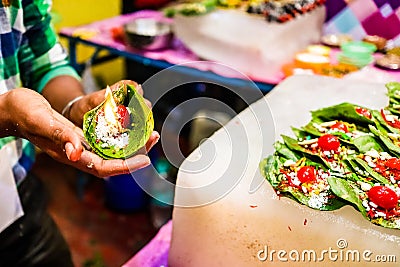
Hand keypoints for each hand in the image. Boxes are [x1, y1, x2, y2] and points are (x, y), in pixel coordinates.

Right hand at [3, 88, 158, 177]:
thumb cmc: (24, 113)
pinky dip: (121, 134)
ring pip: (112, 150)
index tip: (145, 160)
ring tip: (150, 133)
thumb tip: (76, 153)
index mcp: (69, 154)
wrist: (14, 109)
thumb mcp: (41, 120)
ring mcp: (81, 144)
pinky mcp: (82, 133)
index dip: (125, 167)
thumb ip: (59, 136)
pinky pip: (106, 138)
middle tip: (154, 139)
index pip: (103, 168)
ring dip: (132, 144)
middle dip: (136, 154)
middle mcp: (79, 152)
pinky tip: (132, 125)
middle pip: (113, 161)